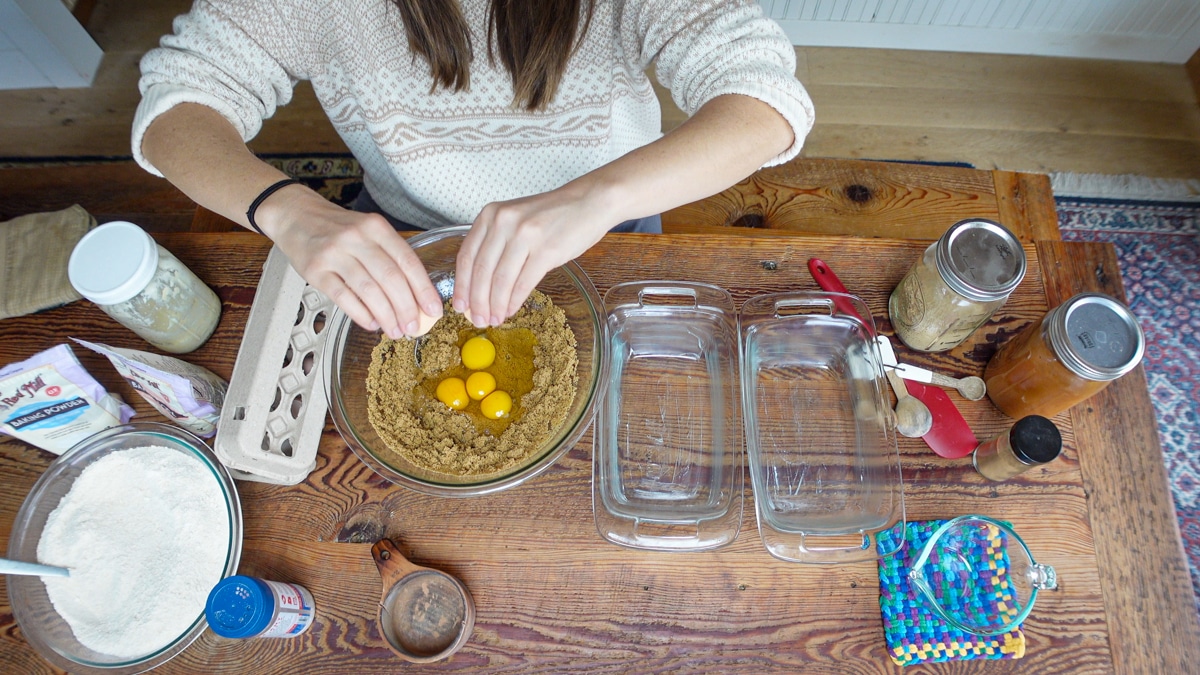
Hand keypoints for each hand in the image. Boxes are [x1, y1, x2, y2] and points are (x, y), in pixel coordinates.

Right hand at [257, 186, 442, 337]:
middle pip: (390, 278)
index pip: (408, 261)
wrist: (295, 215)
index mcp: (376, 227)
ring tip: (395, 331)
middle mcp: (356, 237)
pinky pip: (343, 297)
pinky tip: (372, 323)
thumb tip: (414, 296)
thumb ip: (389, 256)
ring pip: (369, 290)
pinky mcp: (315, 270)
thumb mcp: (367, 230)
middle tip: (414, 327)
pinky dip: (361, 314)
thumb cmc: (337, 227)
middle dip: (406, 308)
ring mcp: (334, 253)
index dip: (424, 289)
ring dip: (386, 316)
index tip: (434, 310)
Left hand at [453, 187, 614, 326]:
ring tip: (494, 319)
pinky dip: (514, 301)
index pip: (467, 256)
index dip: (461, 285)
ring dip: (496, 305)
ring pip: (501, 280)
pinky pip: (523, 283)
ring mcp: (525, 235)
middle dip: (477, 301)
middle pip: (481, 271)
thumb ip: (496, 242)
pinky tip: (511, 310)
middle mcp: (504, 222)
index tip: (459, 305)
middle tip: (477, 319)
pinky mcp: (547, 250)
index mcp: (491, 214)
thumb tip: (480, 284)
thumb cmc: (553, 213)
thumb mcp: (515, 218)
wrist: (589, 202)